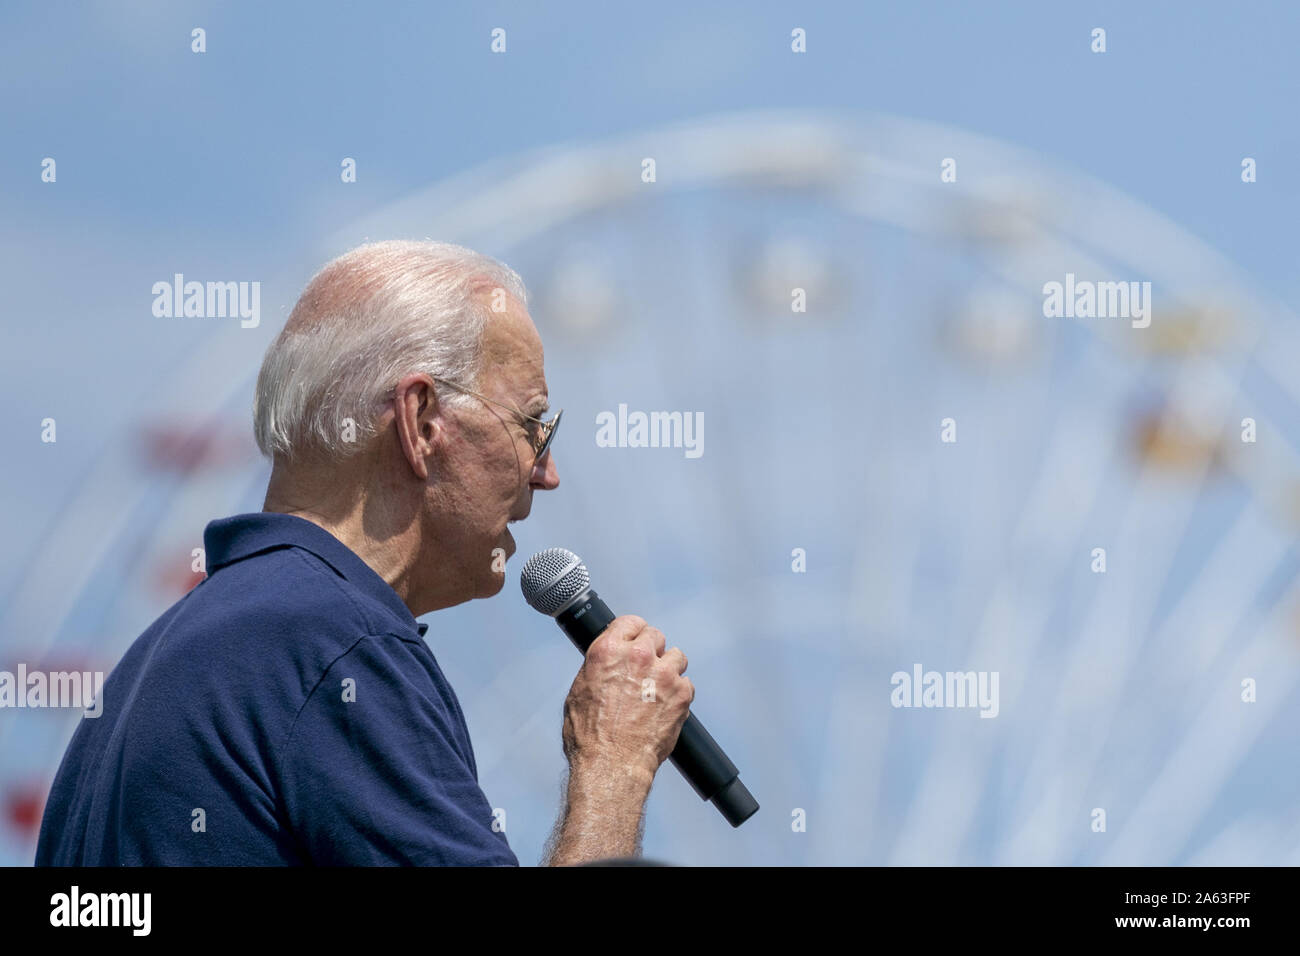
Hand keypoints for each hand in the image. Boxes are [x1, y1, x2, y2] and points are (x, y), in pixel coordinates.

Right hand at [560, 615, 693, 780]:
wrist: (612, 764)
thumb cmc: (589, 735)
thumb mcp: (580, 690)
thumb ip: (599, 666)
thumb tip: (608, 660)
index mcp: (609, 650)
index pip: (631, 622)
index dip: (634, 633)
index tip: (637, 641)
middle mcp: (638, 656)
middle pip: (656, 636)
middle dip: (653, 651)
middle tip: (646, 670)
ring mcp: (664, 673)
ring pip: (677, 657)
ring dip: (669, 670)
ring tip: (658, 690)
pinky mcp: (682, 693)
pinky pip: (687, 683)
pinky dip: (678, 694)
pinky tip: (665, 707)